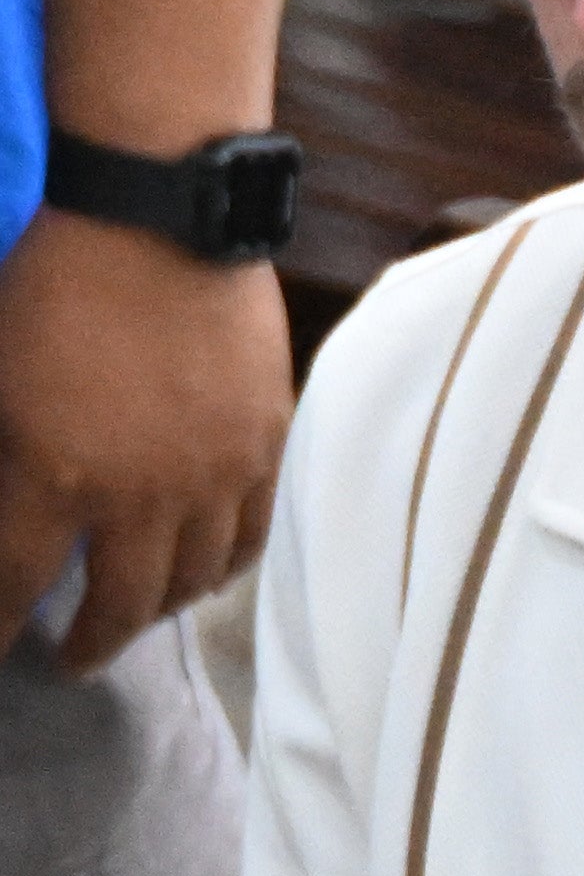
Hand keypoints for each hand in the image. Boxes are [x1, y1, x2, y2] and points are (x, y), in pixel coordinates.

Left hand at [0, 203, 286, 672]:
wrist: (159, 217)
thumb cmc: (51, 283)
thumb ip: (0, 461)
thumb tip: (6, 513)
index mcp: (55, 478)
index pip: (16, 585)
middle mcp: (142, 498)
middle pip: (121, 606)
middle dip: (88, 644)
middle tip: (68, 659)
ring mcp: (216, 477)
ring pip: (194, 581)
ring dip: (159, 610)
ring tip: (138, 613)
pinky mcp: (265, 447)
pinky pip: (251, 536)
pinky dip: (223, 567)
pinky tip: (204, 569)